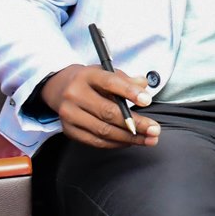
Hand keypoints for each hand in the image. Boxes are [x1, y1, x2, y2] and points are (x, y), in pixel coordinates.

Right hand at [40, 63, 157, 147]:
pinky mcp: (68, 130)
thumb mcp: (106, 72)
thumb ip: (126, 79)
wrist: (59, 88)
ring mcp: (69, 114)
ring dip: (129, 138)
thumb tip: (144, 86)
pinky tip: (130, 142)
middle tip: (155, 129)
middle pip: (108, 112)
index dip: (130, 92)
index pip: (110, 83)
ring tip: (148, 139)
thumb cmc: (90, 81)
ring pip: (103, 130)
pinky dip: (115, 143)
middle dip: (135, 123)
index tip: (147, 101)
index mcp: (87, 76)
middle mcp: (75, 95)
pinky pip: (95, 141)